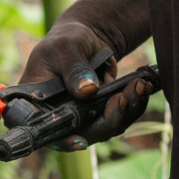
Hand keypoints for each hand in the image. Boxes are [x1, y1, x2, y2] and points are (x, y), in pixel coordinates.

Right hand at [16, 18, 147, 148]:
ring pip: (106, 127)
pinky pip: (120, 116)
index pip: (43, 130)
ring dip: (126, 110)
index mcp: (36, 104)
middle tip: (122, 98)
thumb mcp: (66, 48)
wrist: (86, 38)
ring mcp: (81, 118)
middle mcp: (58, 117)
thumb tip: (87, 91)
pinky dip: (133, 103)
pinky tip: (142, 85)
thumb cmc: (66, 40)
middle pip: (83, 134)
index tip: (80, 140)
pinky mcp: (101, 113)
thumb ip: (74, 69)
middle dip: (107, 120)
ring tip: (139, 85)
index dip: (61, 140)